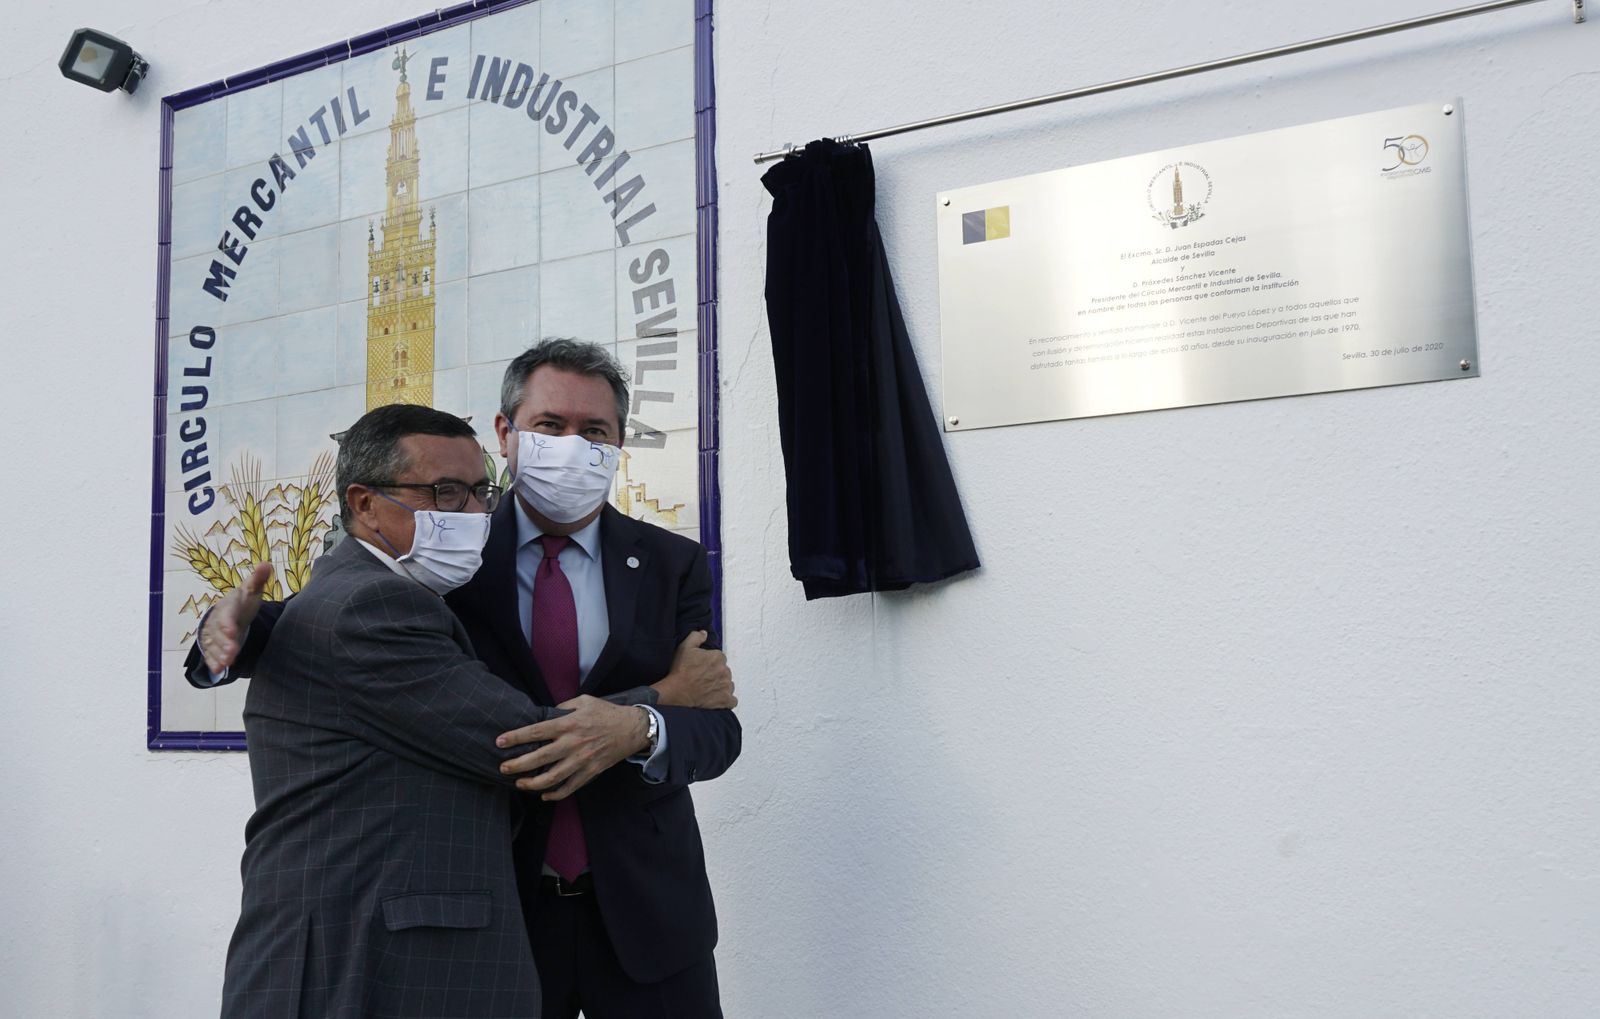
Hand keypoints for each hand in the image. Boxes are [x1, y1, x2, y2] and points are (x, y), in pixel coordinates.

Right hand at [200, 562, 272, 672]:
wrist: (228, 611)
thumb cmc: (242, 601)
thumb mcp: (251, 589)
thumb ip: (258, 579)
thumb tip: (266, 564)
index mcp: (227, 606)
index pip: (226, 614)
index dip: (227, 623)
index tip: (232, 630)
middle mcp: (217, 620)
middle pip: (219, 633)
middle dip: (225, 643)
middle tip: (232, 653)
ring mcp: (212, 633)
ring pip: (213, 645)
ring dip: (219, 654)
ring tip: (226, 663)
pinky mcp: (212, 645)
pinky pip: (210, 654)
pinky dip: (212, 662)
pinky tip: (217, 671)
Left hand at [496, 696, 650, 799]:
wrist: (632, 728)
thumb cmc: (606, 713)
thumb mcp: (584, 700)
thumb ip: (563, 706)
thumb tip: (545, 713)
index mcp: (569, 723)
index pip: (536, 732)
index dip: (516, 737)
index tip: (500, 742)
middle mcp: (573, 743)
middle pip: (540, 758)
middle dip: (517, 765)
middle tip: (503, 768)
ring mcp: (582, 760)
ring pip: (552, 777)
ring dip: (532, 783)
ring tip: (520, 783)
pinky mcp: (590, 772)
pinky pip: (570, 787)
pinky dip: (555, 794)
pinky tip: (544, 795)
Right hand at [652, 630, 736, 708]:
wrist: (677, 692)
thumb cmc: (680, 670)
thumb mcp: (685, 647)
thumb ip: (696, 636)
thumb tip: (704, 633)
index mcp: (718, 657)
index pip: (719, 658)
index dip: (710, 662)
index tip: (702, 667)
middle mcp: (725, 671)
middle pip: (724, 671)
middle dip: (716, 674)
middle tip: (703, 679)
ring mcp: (726, 686)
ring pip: (728, 684)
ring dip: (721, 686)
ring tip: (708, 689)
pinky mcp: (725, 700)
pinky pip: (732, 700)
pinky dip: (726, 700)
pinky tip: (717, 699)